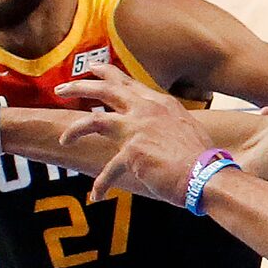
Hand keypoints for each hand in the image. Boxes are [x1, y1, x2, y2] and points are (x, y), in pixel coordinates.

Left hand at [55, 64, 219, 205]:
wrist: (206, 174)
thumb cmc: (201, 158)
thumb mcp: (186, 127)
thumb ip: (167, 123)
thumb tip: (158, 130)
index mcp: (160, 103)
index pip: (128, 83)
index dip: (107, 75)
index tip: (93, 71)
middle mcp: (146, 110)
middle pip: (106, 90)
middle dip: (79, 86)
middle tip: (61, 88)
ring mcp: (137, 129)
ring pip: (93, 120)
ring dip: (74, 129)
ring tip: (63, 139)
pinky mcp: (132, 152)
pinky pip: (108, 170)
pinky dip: (101, 185)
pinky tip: (96, 196)